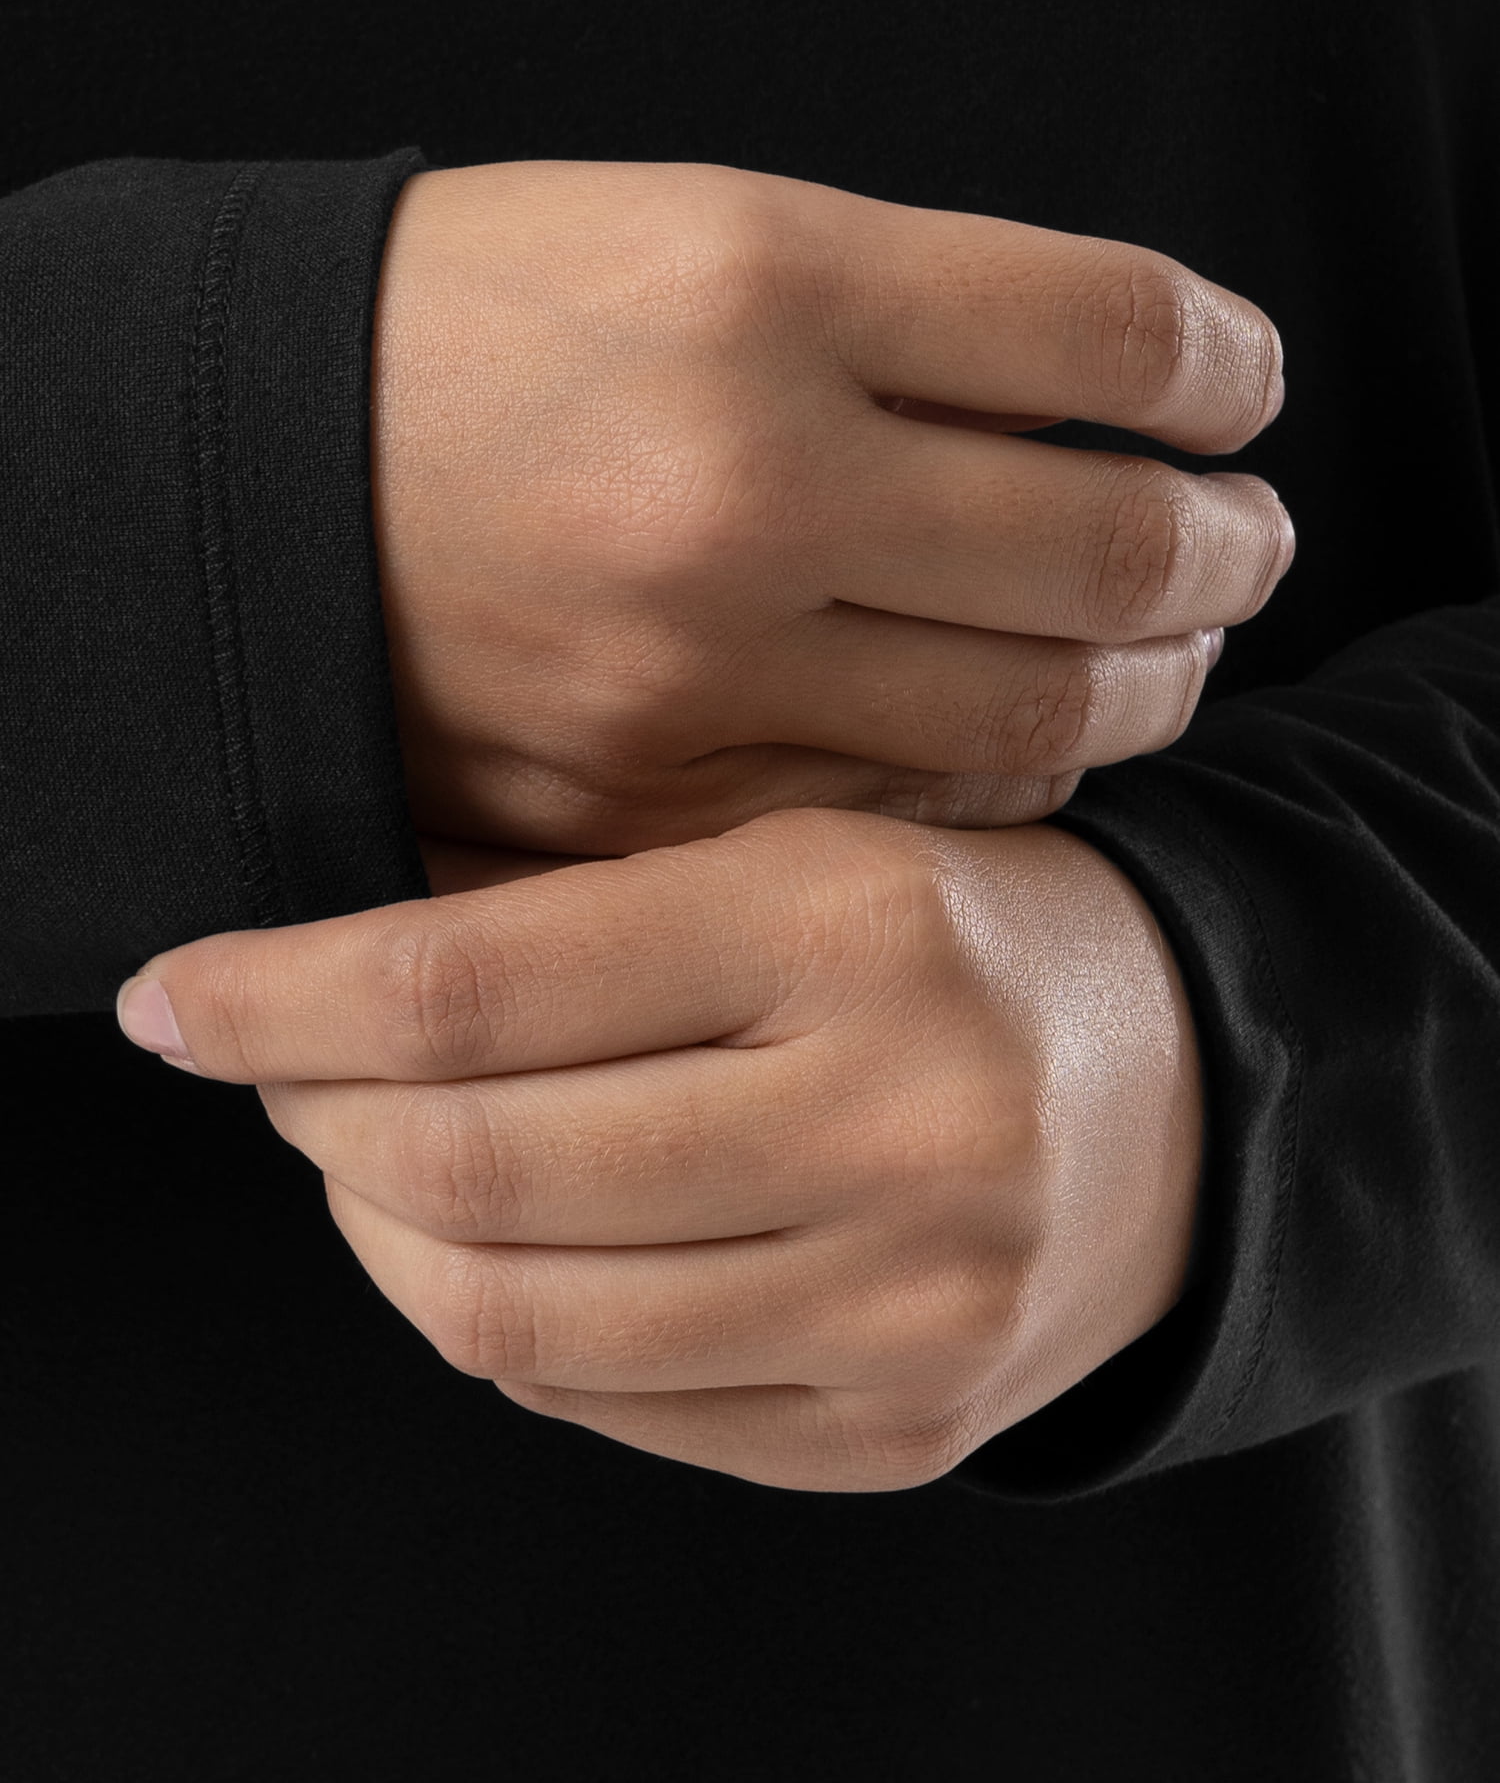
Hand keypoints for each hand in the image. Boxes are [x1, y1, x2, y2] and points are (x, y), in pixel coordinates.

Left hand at [116, 809, 1202, 1492]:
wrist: (1186, 1095)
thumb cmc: (957, 948)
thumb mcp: (792, 855)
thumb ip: (572, 915)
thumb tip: (323, 979)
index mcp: (850, 929)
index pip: (475, 989)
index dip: (281, 998)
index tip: (180, 998)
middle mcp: (895, 1126)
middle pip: (471, 1173)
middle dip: (313, 1123)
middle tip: (279, 1073)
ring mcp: (904, 1309)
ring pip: (515, 1324)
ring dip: (383, 1237)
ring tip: (376, 1163)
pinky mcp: (901, 1432)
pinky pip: (611, 1412)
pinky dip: (506, 1329)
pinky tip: (512, 1249)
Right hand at [371, 158, 1291, 851]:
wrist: (244, 481)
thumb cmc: (476, 329)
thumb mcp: (688, 234)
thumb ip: (902, 315)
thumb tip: (1108, 404)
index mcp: (760, 283)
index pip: (1112, 328)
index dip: (1225, 363)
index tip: (1241, 388)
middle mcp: (741, 478)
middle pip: (1110, 542)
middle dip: (1227, 548)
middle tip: (1247, 543)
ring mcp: (695, 665)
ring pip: (1036, 709)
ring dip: (1150, 679)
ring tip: (1166, 649)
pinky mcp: (648, 802)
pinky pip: (907, 812)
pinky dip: (1005, 774)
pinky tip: (1022, 734)